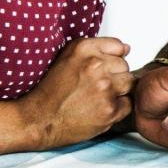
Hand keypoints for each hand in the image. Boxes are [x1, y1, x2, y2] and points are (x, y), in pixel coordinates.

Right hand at [18, 37, 134, 149]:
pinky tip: (99, 109)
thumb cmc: (51, 92)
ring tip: (98, 98)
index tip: (100, 70)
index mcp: (84, 49)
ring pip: (129, 83)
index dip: (110, 60)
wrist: (38, 120)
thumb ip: (97, 49)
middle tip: (95, 88)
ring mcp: (104, 87)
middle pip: (124, 66)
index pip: (119, 47)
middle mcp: (95, 65)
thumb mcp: (67, 58)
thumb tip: (127, 49)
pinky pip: (128, 104)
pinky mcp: (110, 109)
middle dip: (114, 76)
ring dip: (118, 91)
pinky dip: (118, 109)